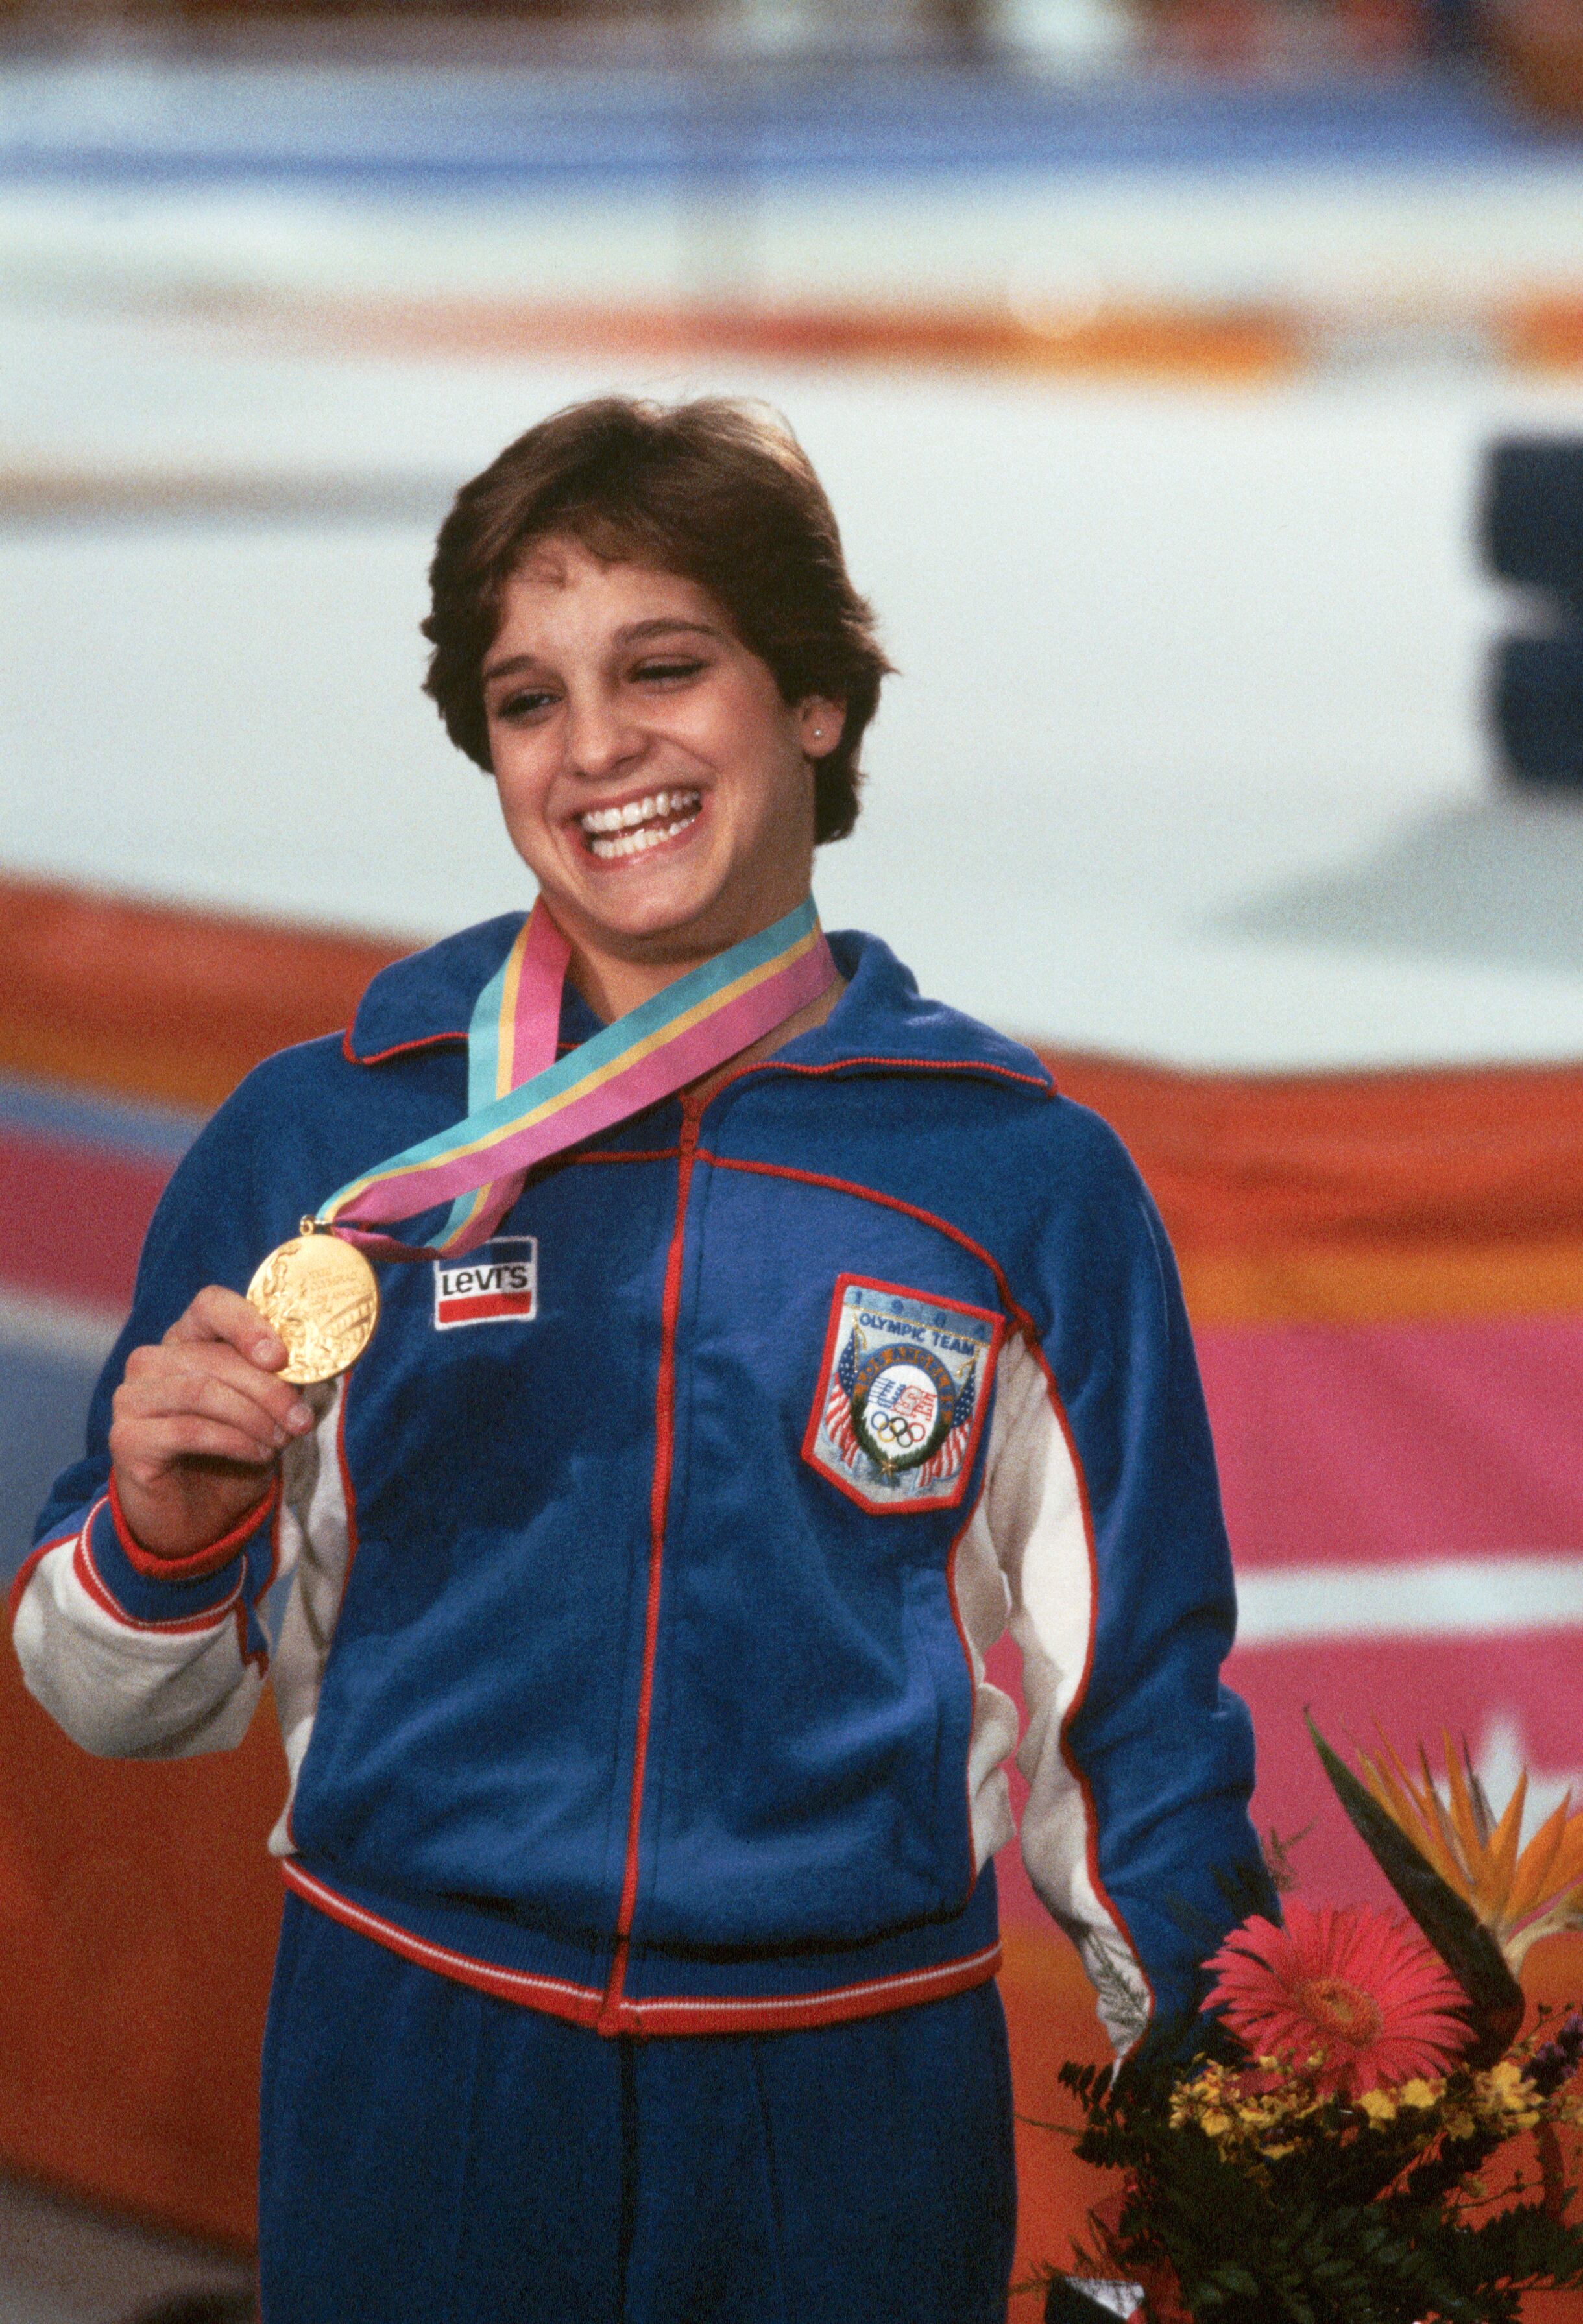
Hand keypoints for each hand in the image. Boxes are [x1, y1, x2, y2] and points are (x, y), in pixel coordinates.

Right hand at [108, 1287, 316, 1560]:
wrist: (198, 1517)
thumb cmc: (235, 1452)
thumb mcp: (266, 1410)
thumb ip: (281, 1380)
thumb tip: (318, 1362)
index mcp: (187, 1340)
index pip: (211, 1305)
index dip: (247, 1323)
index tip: (280, 1357)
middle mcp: (151, 1362)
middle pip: (214, 1357)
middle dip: (268, 1389)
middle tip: (300, 1419)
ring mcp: (131, 1398)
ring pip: (201, 1391)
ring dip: (253, 1417)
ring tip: (281, 1439)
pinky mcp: (126, 1438)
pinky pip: (187, 1430)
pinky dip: (233, 1442)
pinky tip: (257, 1455)